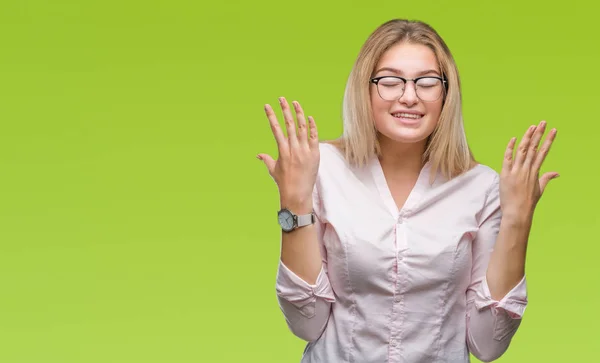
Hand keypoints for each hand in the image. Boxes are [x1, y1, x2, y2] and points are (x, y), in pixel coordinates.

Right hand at [257, 97, 319, 212]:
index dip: (271, 116)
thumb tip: (258, 155)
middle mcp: (293, 148)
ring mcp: (305, 151)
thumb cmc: (284, 183)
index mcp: (282, 150)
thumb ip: (266, 159)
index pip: (275, 129)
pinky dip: (312, 126)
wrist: (298, 194)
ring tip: (295, 103)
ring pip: (302, 127)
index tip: (267, 106)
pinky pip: (314, 137)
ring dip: (299, 113)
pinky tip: (309, 117)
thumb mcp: (273, 170)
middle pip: (289, 124)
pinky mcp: (315, 154)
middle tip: (281, 98)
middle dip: (284, 109)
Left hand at [500, 120, 558, 220]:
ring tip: (532, 126)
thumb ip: (546, 178)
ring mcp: (516, 171)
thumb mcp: (540, 189)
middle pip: (534, 148)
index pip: (543, 152)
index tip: (553, 130)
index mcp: (535, 172)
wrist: (517, 212)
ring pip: (523, 150)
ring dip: (527, 137)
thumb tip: (557, 173)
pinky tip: (514, 139)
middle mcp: (527, 169)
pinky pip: (507, 158)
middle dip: (539, 134)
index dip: (548, 140)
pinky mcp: (505, 174)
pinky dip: (510, 148)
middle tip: (543, 122)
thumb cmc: (528, 202)